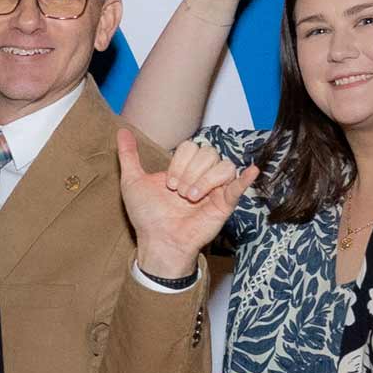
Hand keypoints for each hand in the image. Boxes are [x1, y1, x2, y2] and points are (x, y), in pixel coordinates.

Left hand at [120, 126, 253, 274]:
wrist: (158, 241)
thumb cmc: (147, 216)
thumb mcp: (133, 182)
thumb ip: (128, 155)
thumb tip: (121, 131)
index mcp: (184, 167)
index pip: (191, 146)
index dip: (180, 162)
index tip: (168, 185)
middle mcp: (201, 175)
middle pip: (208, 153)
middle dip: (190, 172)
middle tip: (179, 193)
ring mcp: (215, 188)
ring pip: (223, 165)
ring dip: (204, 181)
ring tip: (191, 199)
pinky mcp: (225, 203)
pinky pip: (239, 185)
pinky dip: (245, 178)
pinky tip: (251, 171)